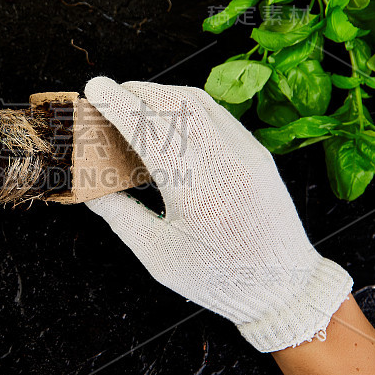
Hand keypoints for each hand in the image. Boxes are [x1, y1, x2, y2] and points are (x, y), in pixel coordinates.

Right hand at [83, 77, 351, 352]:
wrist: (284, 287)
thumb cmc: (218, 278)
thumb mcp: (158, 254)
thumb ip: (120, 215)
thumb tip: (90, 189)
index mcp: (194, 190)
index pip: (149, 130)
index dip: (118, 105)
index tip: (94, 87)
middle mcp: (223, 162)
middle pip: (174, 104)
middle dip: (137, 92)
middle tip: (109, 95)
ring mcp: (245, 152)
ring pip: (198, 102)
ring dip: (162, 94)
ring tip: (135, 102)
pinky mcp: (257, 153)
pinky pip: (217, 114)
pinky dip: (186, 105)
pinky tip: (169, 117)